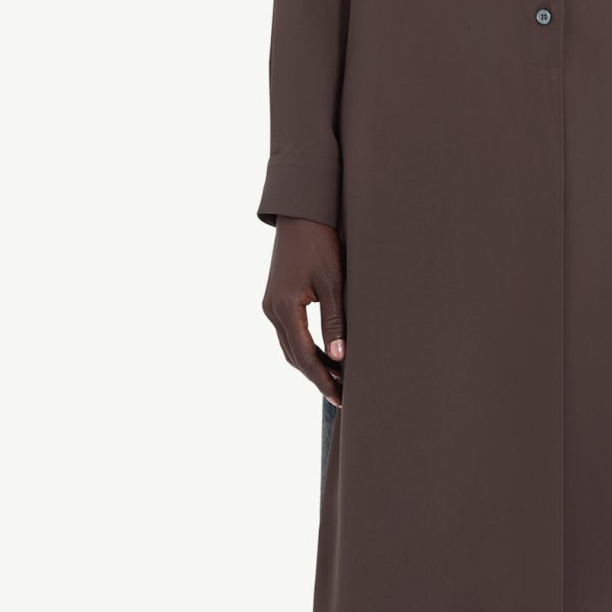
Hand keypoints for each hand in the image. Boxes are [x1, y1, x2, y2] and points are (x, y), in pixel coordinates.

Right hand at [262, 217, 345, 404]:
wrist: (300, 214)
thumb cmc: (320, 244)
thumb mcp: (333, 283)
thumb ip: (335, 322)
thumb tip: (339, 358)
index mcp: (285, 308)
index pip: (305, 356)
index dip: (323, 379)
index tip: (341, 397)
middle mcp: (272, 310)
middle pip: (294, 357)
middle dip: (317, 377)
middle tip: (342, 396)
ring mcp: (270, 305)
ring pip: (290, 347)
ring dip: (311, 365)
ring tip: (336, 380)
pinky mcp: (275, 299)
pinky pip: (289, 333)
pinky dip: (305, 348)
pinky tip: (324, 355)